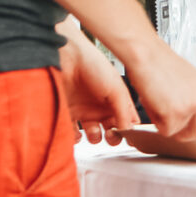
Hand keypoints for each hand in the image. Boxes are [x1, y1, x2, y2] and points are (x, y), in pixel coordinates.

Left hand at [58, 26, 137, 144]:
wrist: (66, 58)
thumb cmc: (93, 65)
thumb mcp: (116, 88)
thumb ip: (124, 110)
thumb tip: (128, 130)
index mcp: (116, 99)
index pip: (127, 119)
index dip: (128, 129)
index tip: (127, 136)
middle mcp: (102, 106)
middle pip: (111, 129)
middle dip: (113, 137)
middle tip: (111, 136)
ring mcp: (85, 110)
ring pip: (93, 134)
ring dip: (95, 138)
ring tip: (95, 133)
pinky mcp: (68, 113)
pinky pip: (72, 133)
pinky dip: (75, 138)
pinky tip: (78, 134)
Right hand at [120, 39, 195, 142]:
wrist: (145, 55)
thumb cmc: (161, 62)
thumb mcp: (189, 78)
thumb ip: (195, 95)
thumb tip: (192, 113)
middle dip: (186, 134)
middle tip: (175, 127)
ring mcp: (188, 107)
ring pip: (180, 133)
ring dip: (168, 125)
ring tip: (160, 105)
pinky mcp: (172, 115)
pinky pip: (165, 131)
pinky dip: (157, 122)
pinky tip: (153, 105)